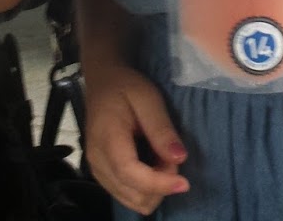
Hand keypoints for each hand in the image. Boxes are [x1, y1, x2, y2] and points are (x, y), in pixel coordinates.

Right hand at [84, 63, 189, 214]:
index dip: (159, 183)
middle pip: (133, 193)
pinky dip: (145, 189)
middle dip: (160, 184)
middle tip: (170, 155)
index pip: (130, 173)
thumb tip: (179, 158)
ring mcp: (97, 170)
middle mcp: (97, 160)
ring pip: (132, 200)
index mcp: (107, 137)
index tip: (185, 182)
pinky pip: (127, 196)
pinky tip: (152, 166)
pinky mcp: (102, 175)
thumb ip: (162, 128)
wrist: (103, 82)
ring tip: (161, 159)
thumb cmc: (126, 87)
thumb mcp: (148, 98)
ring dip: (154, 188)